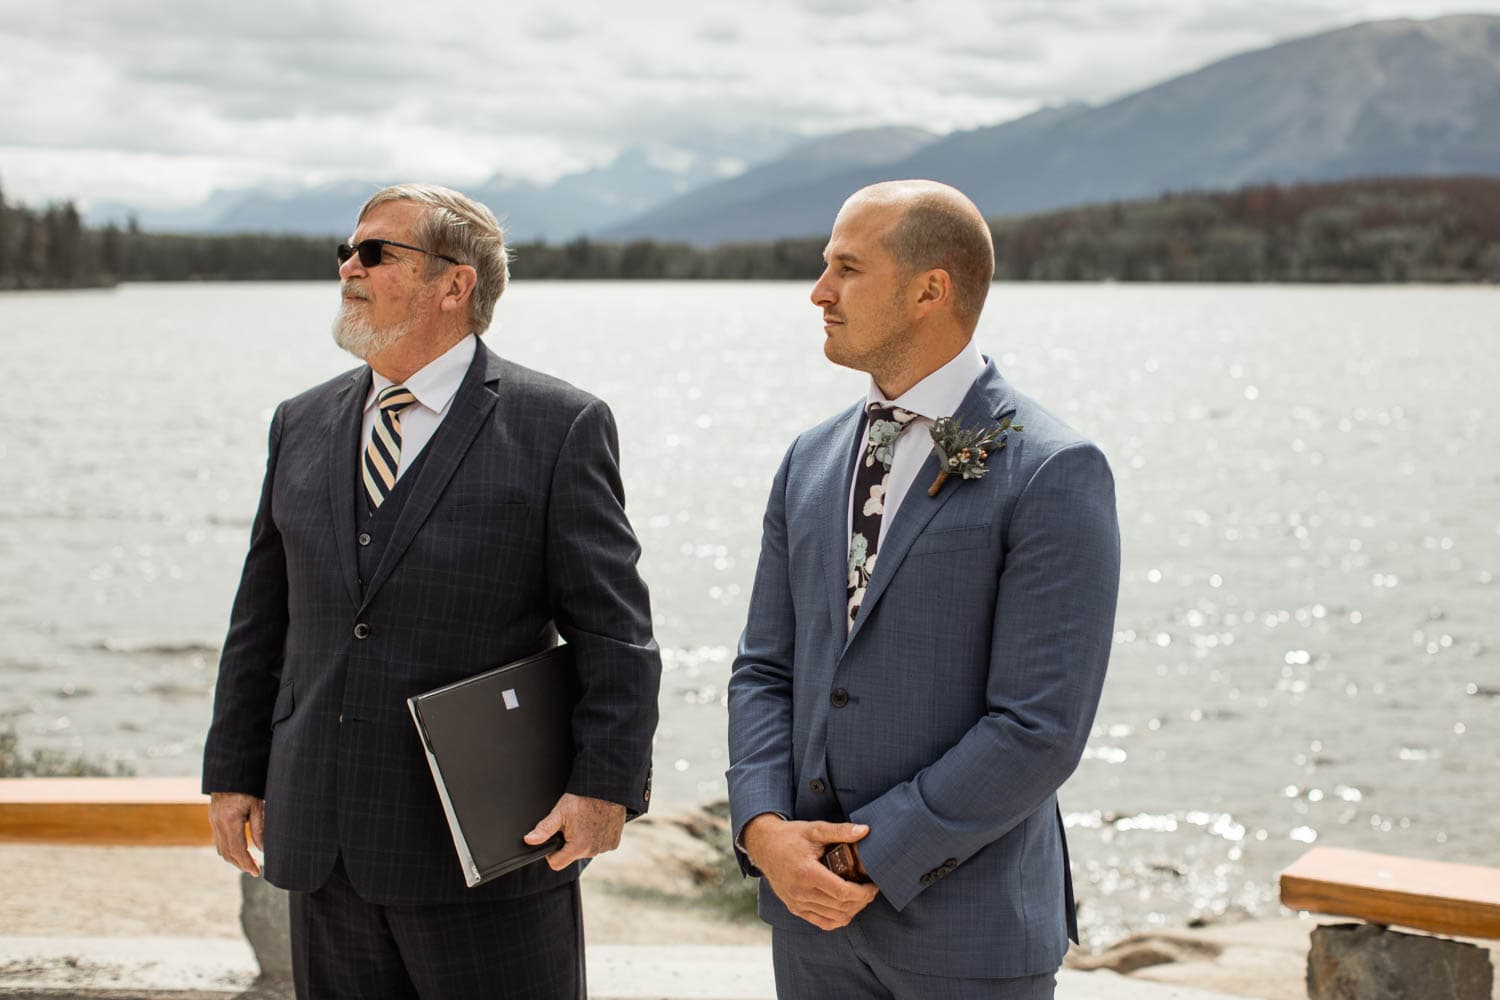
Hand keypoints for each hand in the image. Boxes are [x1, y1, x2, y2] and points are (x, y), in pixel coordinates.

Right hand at [209, 792, 264, 876]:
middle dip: (241, 864)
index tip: (257, 872)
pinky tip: (239, 850)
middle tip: (255, 870)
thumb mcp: (258, 805)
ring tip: (249, 863)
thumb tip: (263, 849)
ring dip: (234, 859)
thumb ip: (260, 828)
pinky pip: (218, 840)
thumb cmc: (247, 786)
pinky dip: (228, 849)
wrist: (230, 772)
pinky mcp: (213, 819)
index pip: (237, 850)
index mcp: (229, 821)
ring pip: (220, 849)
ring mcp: (213, 822)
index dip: (247, 863)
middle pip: (227, 853)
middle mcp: (218, 824)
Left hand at [523, 793, 625, 870]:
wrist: (608, 789)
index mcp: (577, 847)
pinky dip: (597, 837)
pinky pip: (600, 845)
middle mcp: (592, 851)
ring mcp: (604, 847)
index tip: (555, 838)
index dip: (551, 852)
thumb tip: (529, 840)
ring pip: (586, 850)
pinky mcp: (613, 842)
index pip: (556, 863)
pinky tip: (596, 823)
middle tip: (572, 824)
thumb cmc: (585, 798)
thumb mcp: (560, 812)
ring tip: (585, 821)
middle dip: (569, 843)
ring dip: (583, 840)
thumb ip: (544, 829)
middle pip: (571, 855)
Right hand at [742, 815, 878, 930]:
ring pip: (834, 918)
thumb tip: (865, 831)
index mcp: (806, 873)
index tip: (873, 885)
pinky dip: (838, 919)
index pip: (842, 893)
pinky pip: (822, 922)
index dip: (863, 893)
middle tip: (871, 890)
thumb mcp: (815, 829)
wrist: (764, 846)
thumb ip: (840, 831)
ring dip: (852, 910)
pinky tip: (846, 907)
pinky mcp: (795, 908)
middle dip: (862, 901)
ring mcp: (797, 903)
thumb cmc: (790, 836)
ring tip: (861, 896)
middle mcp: (800, 892)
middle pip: (841, 907)